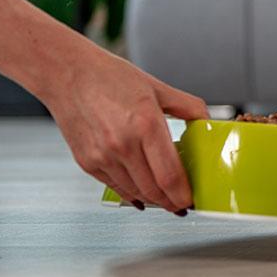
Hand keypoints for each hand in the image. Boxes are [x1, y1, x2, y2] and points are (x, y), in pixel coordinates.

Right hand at [39, 47, 208, 214]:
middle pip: (154, 190)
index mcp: (145, 124)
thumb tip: (208, 121)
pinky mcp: (87, 163)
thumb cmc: (110, 77)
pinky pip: (116, 187)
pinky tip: (142, 192)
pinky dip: (132, 193)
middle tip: (182, 202)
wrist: (67, 74)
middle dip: (172, 202)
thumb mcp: (157, 87)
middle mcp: (123, 144)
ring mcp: (102, 157)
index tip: (192, 199)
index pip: (170, 175)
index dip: (184, 194)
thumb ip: (188, 106)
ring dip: (153, 199)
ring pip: (135, 193)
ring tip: (166, 197)